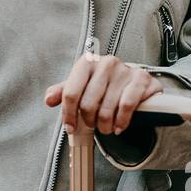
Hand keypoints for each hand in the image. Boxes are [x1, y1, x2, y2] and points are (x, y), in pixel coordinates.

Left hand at [45, 53, 163, 135]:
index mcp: (87, 62)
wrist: (133, 81)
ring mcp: (124, 70)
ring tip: (106, 127)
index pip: (70, 93)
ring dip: (105, 126)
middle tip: (93, 125)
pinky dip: (121, 122)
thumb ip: (63, 91)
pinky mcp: (141, 79)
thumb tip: (49, 99)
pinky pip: (126, 107)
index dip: (68, 114)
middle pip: (88, 104)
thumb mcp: (81, 86)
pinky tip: (119, 126)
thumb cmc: (104, 85)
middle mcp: (106, 63)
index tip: (70, 127)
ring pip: (106, 109)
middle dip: (89, 121)